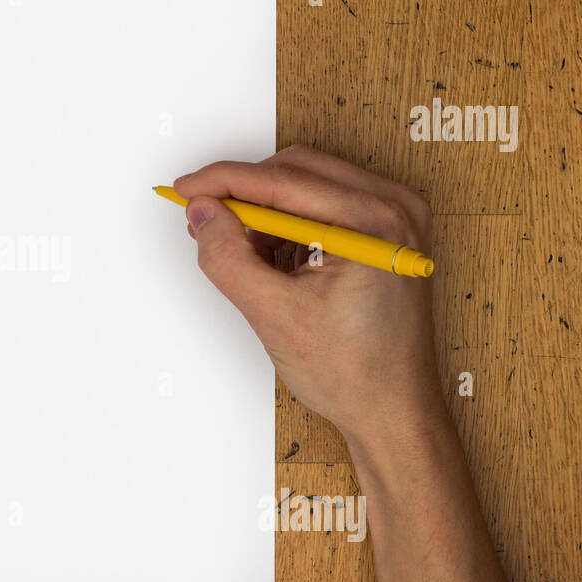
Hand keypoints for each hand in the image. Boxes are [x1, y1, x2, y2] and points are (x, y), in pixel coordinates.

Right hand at [174, 145, 444, 455]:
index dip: (224, 181)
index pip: (282, 181)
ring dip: (265, 211)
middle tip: (205, 222)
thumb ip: (228, 258)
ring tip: (244, 256)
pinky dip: (289, 224)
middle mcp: (394, 209)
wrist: (393, 411)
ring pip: (307, 184)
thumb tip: (203, 213)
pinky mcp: (386, 233)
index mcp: (375, 223)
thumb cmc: (355, 373)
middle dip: (243, 194)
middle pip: (296, 170)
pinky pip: (324, 204)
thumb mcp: (274, 315)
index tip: (186, 189)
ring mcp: (396, 218)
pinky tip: (273, 261)